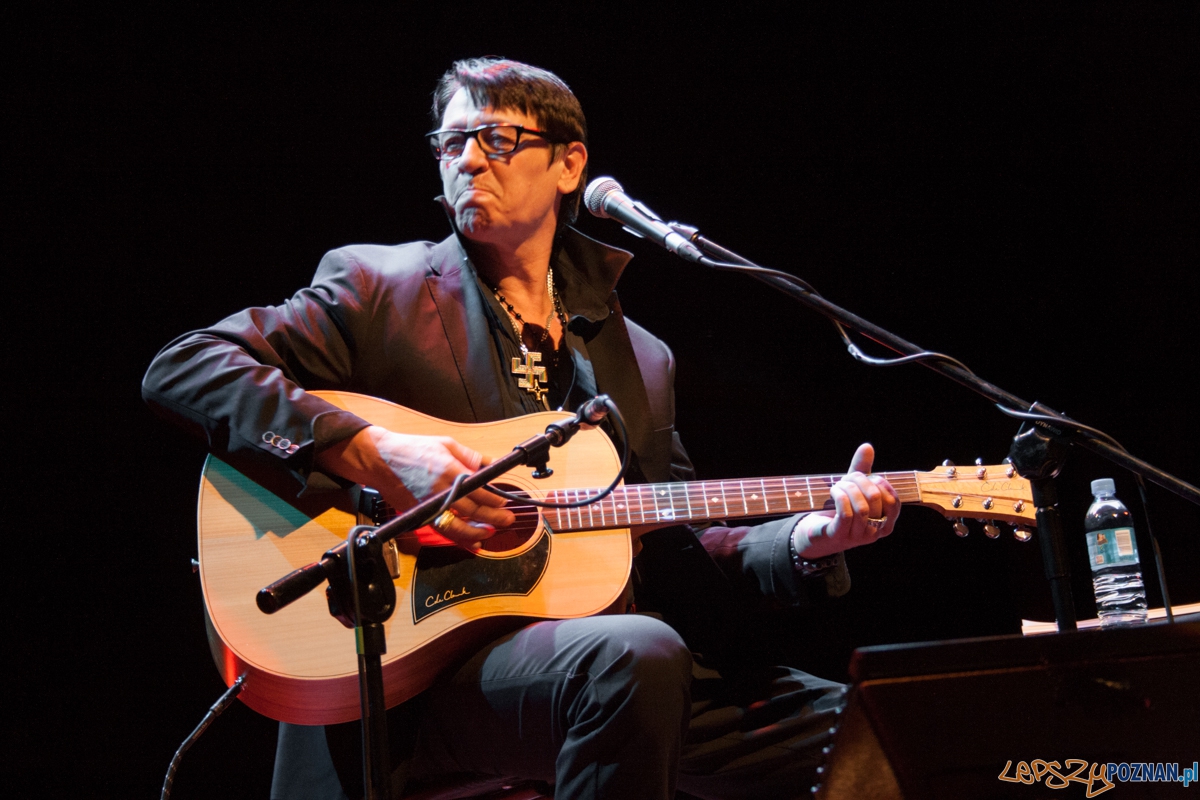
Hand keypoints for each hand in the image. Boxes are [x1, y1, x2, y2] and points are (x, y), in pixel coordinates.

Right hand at [316, 425, 514, 550]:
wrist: (380, 460)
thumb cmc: (412, 449)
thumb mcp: (445, 444)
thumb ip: (470, 456)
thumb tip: (490, 463)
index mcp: (450, 471)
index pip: (480, 490)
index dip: (495, 498)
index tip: (503, 501)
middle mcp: (441, 491)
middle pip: (473, 510)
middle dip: (493, 517)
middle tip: (507, 520)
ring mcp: (430, 506)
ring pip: (458, 526)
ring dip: (477, 532)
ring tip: (490, 533)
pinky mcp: (420, 515)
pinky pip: (443, 530)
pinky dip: (458, 539)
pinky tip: (471, 543)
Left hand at [792, 443, 898, 559]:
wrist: (816, 533)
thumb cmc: (839, 510)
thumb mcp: (854, 489)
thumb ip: (863, 469)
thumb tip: (867, 447)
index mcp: (885, 523)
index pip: (893, 500)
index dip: (879, 483)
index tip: (864, 476)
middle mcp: (875, 533)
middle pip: (875, 499)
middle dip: (860, 481)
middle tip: (846, 478)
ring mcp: (857, 537)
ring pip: (861, 507)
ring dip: (848, 489)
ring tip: (838, 485)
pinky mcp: (839, 536)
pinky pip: (846, 514)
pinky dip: (840, 497)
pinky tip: (834, 491)